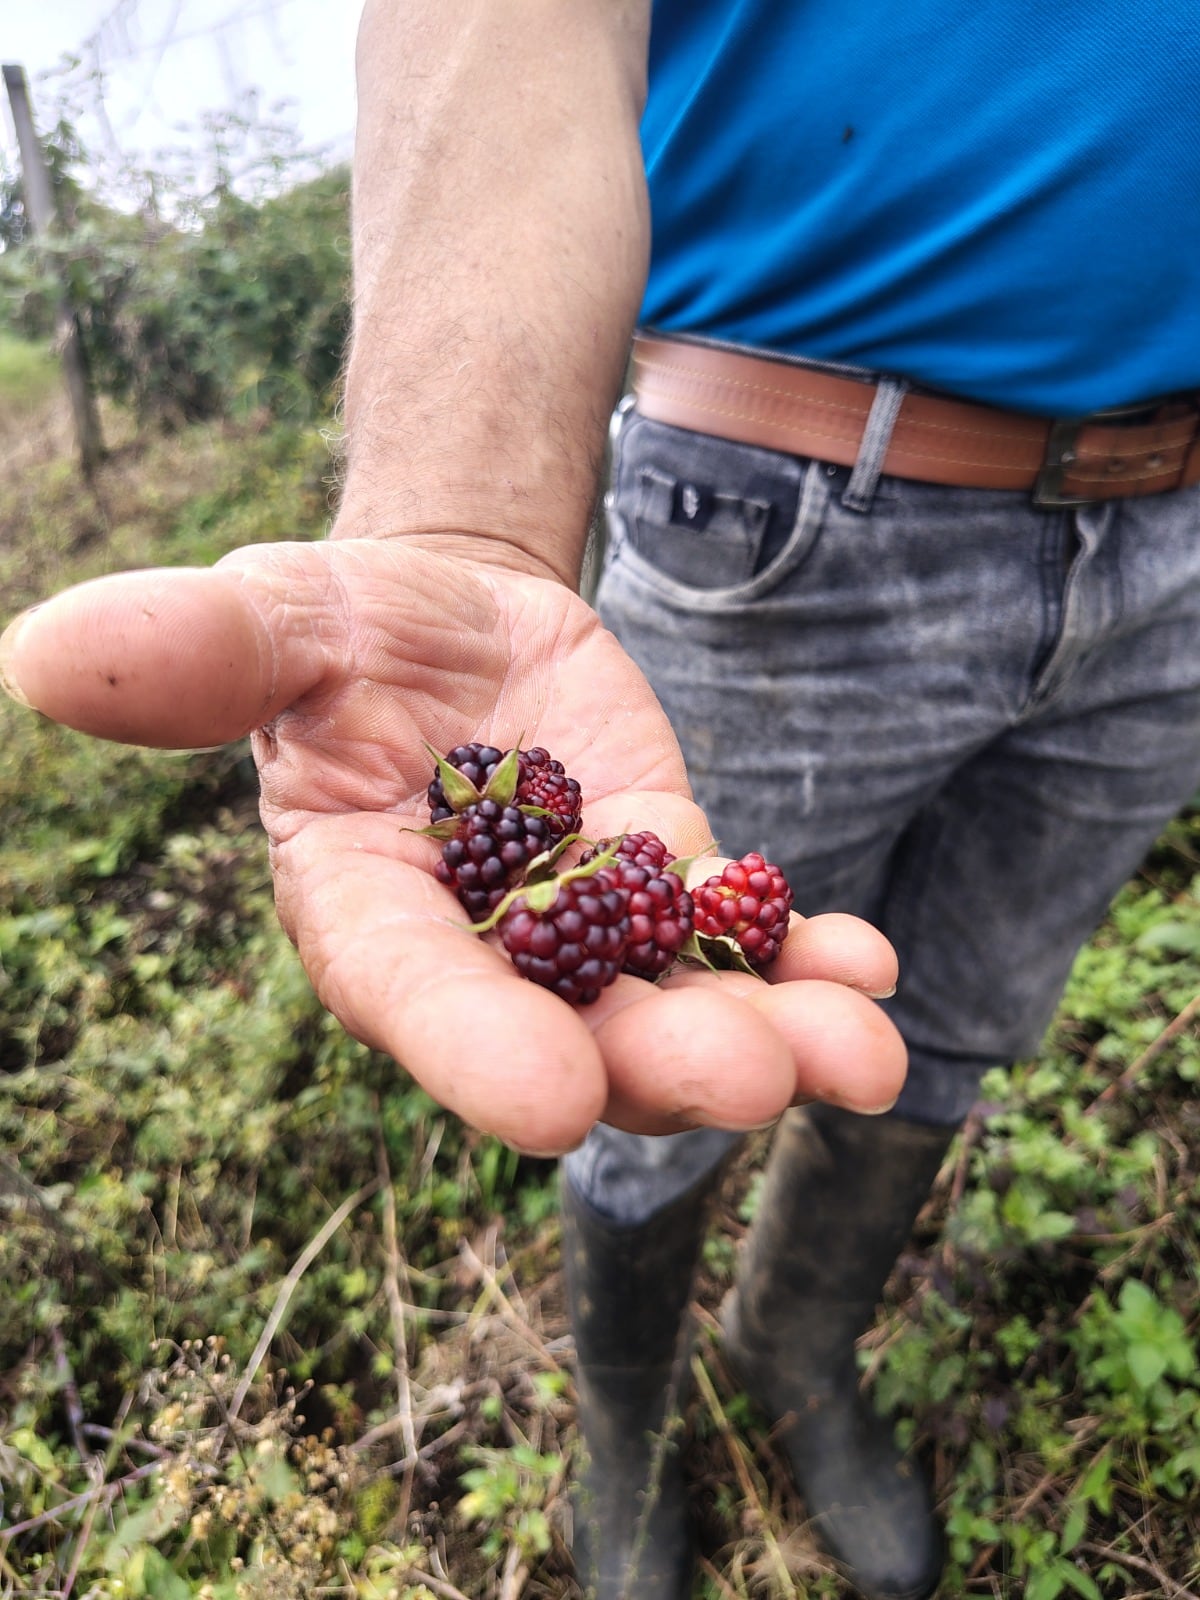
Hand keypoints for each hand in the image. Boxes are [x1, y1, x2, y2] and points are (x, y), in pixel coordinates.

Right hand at [0, 536, 905, 1153]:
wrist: (448, 619)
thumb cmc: (342, 626)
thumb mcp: (274, 617)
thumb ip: (192, 653)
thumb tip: (40, 654)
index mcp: (369, 915)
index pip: (412, 992)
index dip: (471, 1045)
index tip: (550, 1099)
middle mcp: (481, 955)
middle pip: (573, 1025)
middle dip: (659, 1058)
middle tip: (750, 1078)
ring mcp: (586, 930)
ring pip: (675, 1000)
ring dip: (766, 1032)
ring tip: (856, 1048)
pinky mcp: (665, 881)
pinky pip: (739, 933)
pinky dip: (804, 957)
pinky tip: (866, 967)